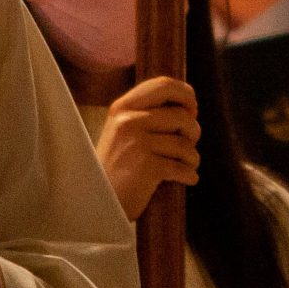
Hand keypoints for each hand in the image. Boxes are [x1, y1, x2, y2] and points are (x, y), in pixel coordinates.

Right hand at [96, 77, 200, 221]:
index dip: (186, 95)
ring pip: (185, 144)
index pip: (164, 85)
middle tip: (189, 144)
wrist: (95, 202)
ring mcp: (137, 144)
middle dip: (193, 131)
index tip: (192, 110)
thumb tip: (189, 108)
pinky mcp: (147, 167)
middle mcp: (128, 121)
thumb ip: (147, 115)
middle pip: (182, 116)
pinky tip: (185, 178)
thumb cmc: (115, 168)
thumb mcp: (122, 132)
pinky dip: (189, 175)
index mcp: (122, 108)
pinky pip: (183, 167)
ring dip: (192, 158)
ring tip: (185, 165)